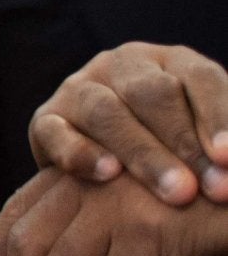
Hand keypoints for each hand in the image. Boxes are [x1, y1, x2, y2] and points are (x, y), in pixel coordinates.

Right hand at [29, 44, 227, 205]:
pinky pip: (56, 132)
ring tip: (178, 193)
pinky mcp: (46, 120)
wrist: (112, 173)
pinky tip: (109, 176)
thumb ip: (220, 150)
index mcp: (170, 62)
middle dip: (185, 143)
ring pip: (106, 111)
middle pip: (152, 93)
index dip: (220, 116)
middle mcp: (121, 66)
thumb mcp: (205, 141)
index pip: (199, 78)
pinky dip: (81, 154)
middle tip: (213, 188)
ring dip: (145, 154)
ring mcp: (79, 89)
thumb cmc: (176, 157)